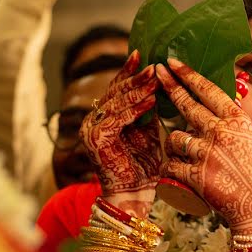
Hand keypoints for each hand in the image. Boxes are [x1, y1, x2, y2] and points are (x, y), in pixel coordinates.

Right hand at [79, 51, 160, 203]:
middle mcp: (92, 122)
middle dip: (135, 77)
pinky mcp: (96, 140)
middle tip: (153, 65)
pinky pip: (118, 119)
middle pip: (114, 92)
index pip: (114, 89)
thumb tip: (160, 86)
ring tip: (155, 77)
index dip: (127, 72)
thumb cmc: (143, 167)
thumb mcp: (147, 133)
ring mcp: (91, 130)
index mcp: (102, 118)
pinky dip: (135, 109)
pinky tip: (151, 100)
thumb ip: (147, 112)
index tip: (140, 54)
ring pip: (116, 102)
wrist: (133, 197)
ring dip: (137, 89)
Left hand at [156, 58, 251, 233]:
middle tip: (157, 72)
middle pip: (187, 105)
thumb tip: (218, 103)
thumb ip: (233, 122)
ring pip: (174, 137)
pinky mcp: (195, 175)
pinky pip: (170, 164)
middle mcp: (221, 132)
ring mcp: (207, 153)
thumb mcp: (251, 139)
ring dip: (175, 145)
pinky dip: (171, 168)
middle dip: (170, 86)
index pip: (209, 91)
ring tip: (188, 156)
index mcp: (237, 121)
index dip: (189, 75)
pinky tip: (180, 173)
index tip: (173, 62)